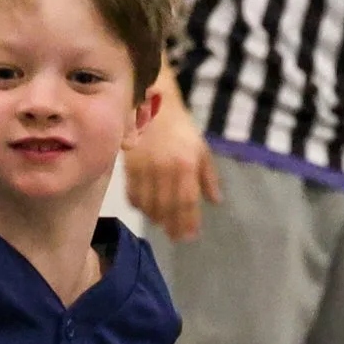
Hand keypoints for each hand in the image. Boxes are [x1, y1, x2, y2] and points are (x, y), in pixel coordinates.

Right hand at [122, 91, 221, 241]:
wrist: (152, 106)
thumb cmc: (180, 128)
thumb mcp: (201, 149)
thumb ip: (208, 176)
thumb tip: (215, 201)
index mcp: (186, 164)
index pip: (188, 201)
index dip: (188, 222)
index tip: (190, 236)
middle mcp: (165, 170)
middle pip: (168, 208)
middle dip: (173, 226)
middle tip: (176, 237)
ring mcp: (145, 169)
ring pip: (149, 205)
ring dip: (156, 218)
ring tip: (163, 224)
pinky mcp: (129, 167)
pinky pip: (133, 195)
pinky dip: (140, 206)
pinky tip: (146, 209)